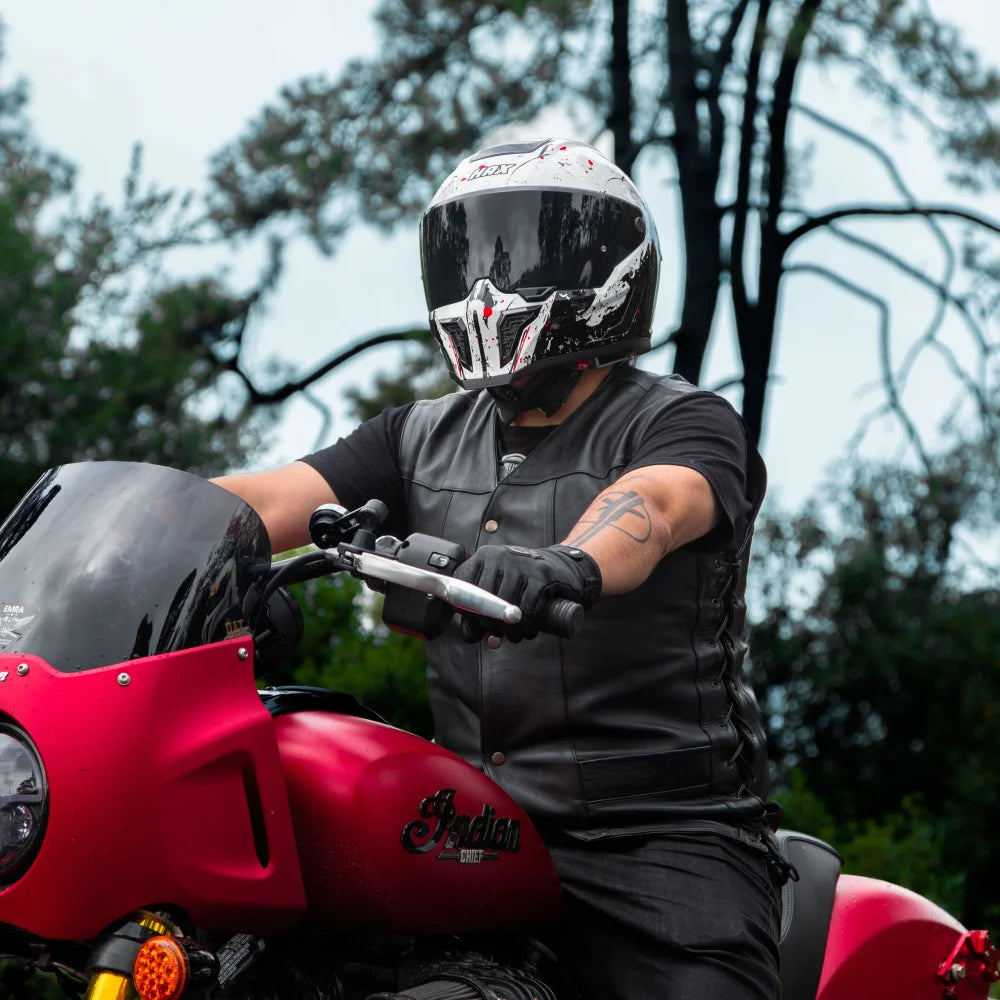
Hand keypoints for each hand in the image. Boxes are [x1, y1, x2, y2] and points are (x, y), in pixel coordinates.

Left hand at [453, 544, 601, 641]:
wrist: (563, 569)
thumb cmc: (525, 584)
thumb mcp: (501, 593)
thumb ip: (483, 613)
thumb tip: (471, 636)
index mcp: (483, 557)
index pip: (462, 584)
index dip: (465, 609)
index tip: (476, 622)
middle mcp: (499, 556)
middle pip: (484, 599)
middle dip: (489, 624)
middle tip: (499, 632)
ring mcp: (521, 563)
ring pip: (506, 605)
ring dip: (510, 629)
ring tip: (515, 635)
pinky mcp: (541, 574)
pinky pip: (528, 607)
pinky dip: (527, 625)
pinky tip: (529, 631)